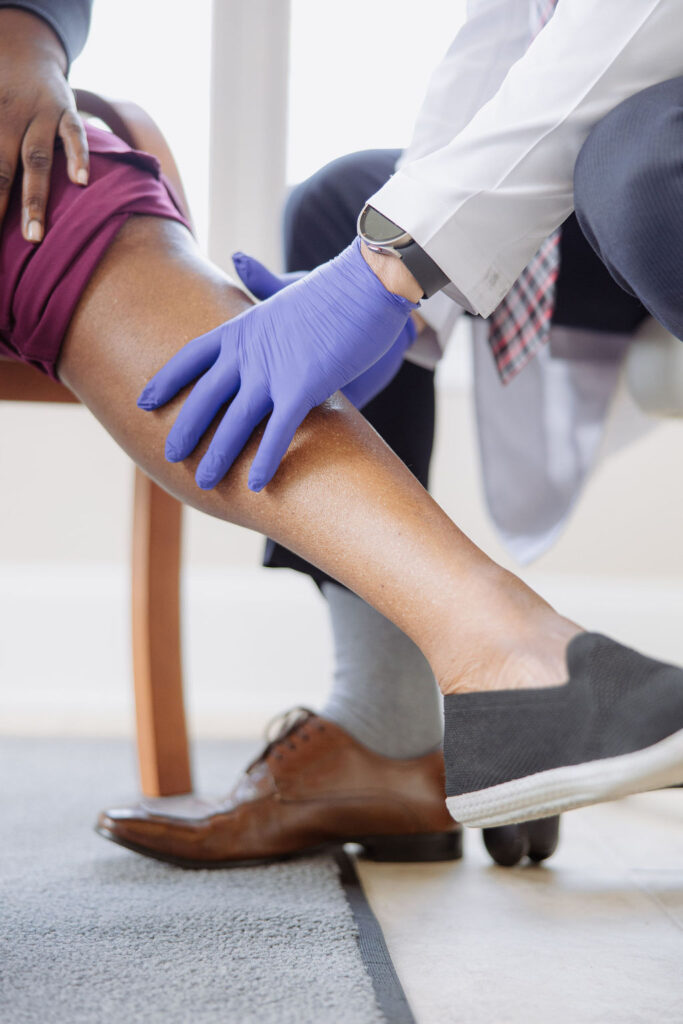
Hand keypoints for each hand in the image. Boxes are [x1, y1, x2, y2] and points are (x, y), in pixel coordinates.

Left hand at [0, 9, 88, 242]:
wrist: (23, 51)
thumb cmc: (1, 97)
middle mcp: (10, 118)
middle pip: (2, 170)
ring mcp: (40, 115)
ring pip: (35, 160)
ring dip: (34, 200)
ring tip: (34, 236)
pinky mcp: (66, 110)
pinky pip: (74, 134)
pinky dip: (78, 156)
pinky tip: (80, 181)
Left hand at [138, 238, 417, 490]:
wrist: (365, 284)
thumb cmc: (333, 288)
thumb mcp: (286, 288)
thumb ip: (259, 283)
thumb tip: (236, 258)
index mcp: (240, 328)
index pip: (191, 357)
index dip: (166, 381)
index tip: (144, 402)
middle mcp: (247, 352)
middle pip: (205, 396)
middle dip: (185, 428)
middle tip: (170, 456)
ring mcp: (272, 371)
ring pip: (235, 422)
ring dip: (219, 456)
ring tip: (206, 483)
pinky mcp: (302, 388)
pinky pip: (277, 433)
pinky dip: (266, 461)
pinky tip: (257, 486)